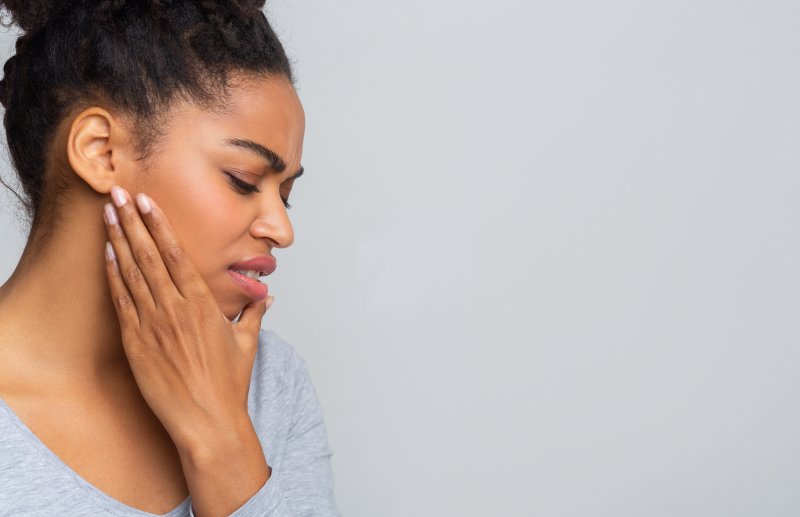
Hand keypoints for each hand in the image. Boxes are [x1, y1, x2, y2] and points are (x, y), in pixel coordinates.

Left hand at [101, 185, 272, 449]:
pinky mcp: (136, 344)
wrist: (207, 421)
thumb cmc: (228, 385)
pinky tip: (108, 255)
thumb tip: (266, 297)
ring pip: (132, 273)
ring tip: (108, 213)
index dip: (159, 224)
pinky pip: (122, 302)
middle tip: (120, 193)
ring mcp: (152, 325)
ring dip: (118, 240)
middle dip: (133, 220)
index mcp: (202, 304)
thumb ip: (253, 314)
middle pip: (150, 254)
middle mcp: (175, 309)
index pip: (176, 253)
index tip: (148, 202)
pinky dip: (113, 276)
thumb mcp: (246, 344)